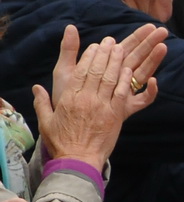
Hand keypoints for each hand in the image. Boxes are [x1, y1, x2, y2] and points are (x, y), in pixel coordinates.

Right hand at [35, 24, 167, 165]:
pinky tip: (128, 69)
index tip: (94, 46)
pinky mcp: (116, 114)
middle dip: (104, 54)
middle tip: (110, 41)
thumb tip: (36, 88)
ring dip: (116, 62)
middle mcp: (86, 99)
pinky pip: (122, 93)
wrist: (78, 160)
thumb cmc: (61, 142)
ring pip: (110, 79)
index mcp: (69, 99)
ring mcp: (102, 106)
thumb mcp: (46, 121)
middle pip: (96, 71)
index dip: (89, 57)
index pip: (80, 72)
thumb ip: (41, 102)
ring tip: (121, 48)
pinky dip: (125, 80)